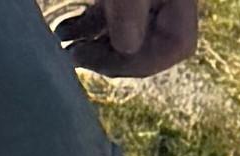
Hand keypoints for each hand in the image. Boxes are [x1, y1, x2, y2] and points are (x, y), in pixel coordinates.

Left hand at [55, 0, 198, 76]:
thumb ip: (130, 7)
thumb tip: (127, 47)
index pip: (177, 46)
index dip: (141, 64)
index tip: (101, 62)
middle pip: (149, 43)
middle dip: (109, 58)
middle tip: (74, 57)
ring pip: (124, 31)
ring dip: (92, 45)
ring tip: (63, 47)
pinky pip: (110, 16)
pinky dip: (88, 27)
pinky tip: (64, 31)